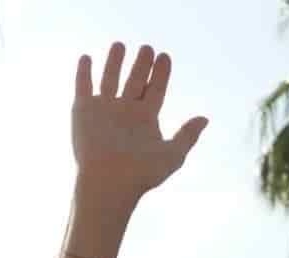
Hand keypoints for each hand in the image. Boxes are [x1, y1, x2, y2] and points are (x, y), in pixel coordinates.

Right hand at [71, 43, 208, 196]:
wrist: (109, 182)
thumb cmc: (141, 173)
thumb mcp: (172, 154)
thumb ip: (188, 135)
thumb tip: (205, 118)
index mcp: (146, 119)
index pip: (155, 90)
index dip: (161, 73)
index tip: (165, 56)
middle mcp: (125, 112)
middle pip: (135, 81)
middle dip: (142, 64)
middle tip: (148, 47)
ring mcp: (104, 110)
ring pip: (110, 79)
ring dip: (115, 62)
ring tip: (120, 44)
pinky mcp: (84, 111)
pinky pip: (83, 87)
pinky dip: (84, 72)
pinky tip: (87, 58)